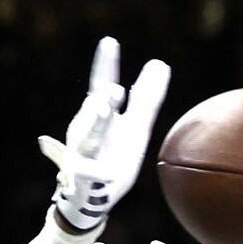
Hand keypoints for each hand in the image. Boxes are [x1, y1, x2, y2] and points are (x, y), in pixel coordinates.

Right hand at [39, 36, 169, 231]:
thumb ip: (146, 99)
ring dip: (96, 124)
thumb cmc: (113, 160)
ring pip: (87, 138)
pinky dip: (88, 172)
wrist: (90, 201)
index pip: (101, 86)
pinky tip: (98, 172)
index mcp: (100, 116)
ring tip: (105, 110)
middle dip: (104, 101)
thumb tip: (160, 64)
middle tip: (114, 89)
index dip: (106, 65)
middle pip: (95, 111)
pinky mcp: (81, 181)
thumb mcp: (135, 128)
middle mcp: (87, 131)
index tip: (110, 42)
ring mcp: (82, 155)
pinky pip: (84, 176)